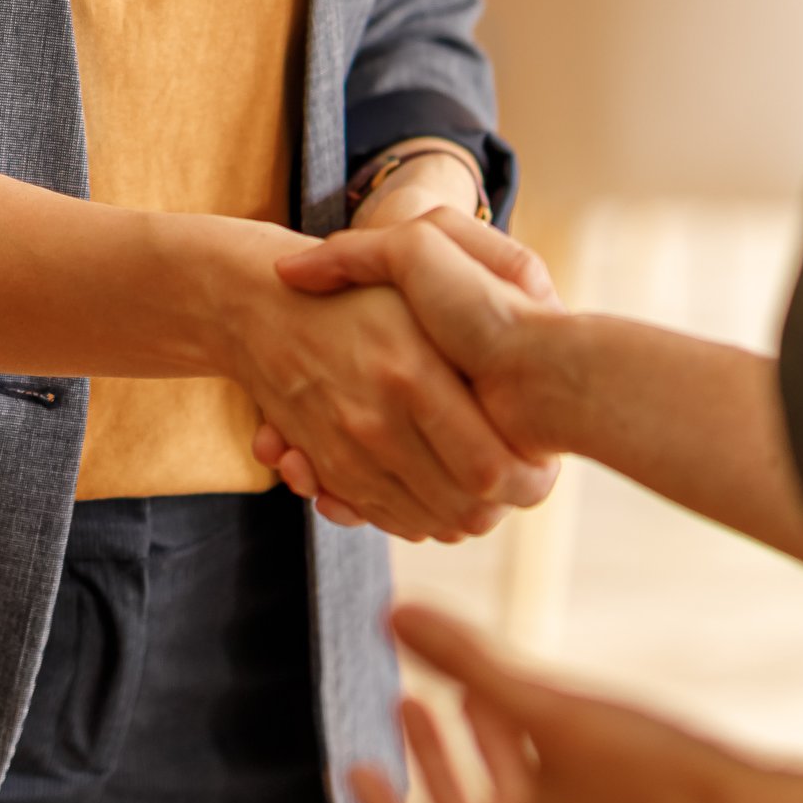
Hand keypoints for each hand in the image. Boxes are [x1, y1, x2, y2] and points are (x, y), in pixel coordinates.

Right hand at [228, 262, 558, 543]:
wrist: (257, 308)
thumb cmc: (362, 291)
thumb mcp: (420, 279)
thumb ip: (473, 319)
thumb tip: (530, 386)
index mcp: (412, 374)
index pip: (491, 470)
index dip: (529, 480)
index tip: (545, 463)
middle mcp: (375, 422)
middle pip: (467, 509)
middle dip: (505, 506)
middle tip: (524, 481)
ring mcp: (346, 451)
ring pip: (429, 523)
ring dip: (463, 515)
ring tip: (486, 486)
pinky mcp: (328, 470)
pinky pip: (387, 517)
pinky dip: (418, 517)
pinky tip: (436, 491)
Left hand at [352, 602, 802, 802]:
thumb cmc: (660, 775)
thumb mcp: (554, 709)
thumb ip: (470, 663)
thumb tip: (396, 616)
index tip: (357, 763)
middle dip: (435, 765)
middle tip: (411, 707)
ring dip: (489, 765)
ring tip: (474, 701)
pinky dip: (540, 782)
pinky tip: (559, 726)